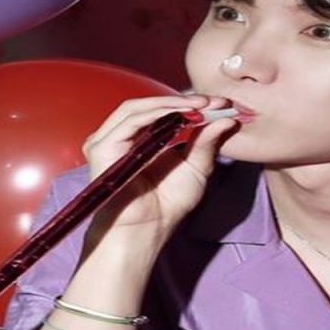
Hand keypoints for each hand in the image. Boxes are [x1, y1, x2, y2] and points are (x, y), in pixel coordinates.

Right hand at [80, 94, 238, 245]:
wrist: (147, 230)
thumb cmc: (168, 205)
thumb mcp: (196, 167)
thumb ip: (207, 142)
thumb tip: (227, 118)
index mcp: (140, 139)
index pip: (161, 111)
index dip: (191, 104)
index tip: (220, 103)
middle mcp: (121, 136)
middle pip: (149, 105)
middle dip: (183, 100)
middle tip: (212, 101)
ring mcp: (109, 140)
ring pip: (138, 108)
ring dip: (172, 103)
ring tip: (200, 106)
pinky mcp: (102, 147)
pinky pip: (131, 120)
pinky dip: (158, 112)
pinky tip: (182, 114)